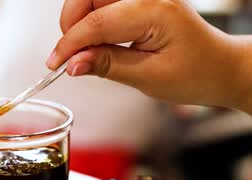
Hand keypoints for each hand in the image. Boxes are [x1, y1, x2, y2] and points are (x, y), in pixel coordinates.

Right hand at [47, 0, 251, 111]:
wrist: (219, 67)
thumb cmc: (195, 73)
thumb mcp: (148, 77)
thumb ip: (106, 65)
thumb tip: (72, 63)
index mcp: (154, 9)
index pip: (97, 21)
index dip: (70, 44)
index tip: (54, 63)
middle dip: (72, 24)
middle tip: (69, 55)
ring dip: (81, 22)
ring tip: (84, 51)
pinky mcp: (141, 0)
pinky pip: (105, 3)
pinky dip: (93, 21)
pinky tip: (97, 42)